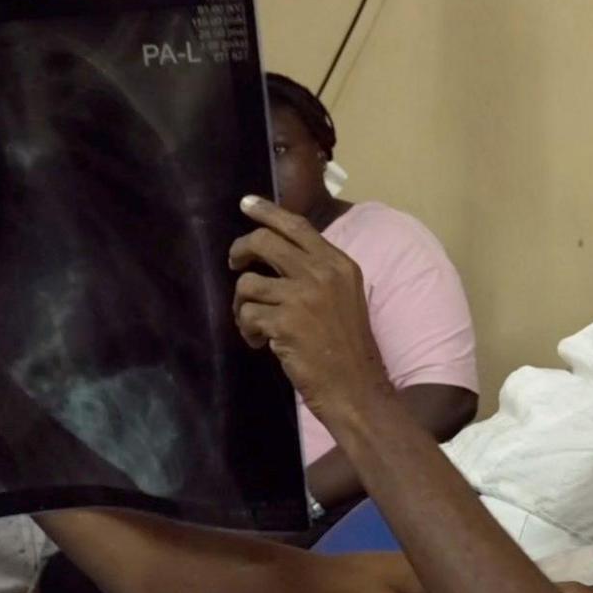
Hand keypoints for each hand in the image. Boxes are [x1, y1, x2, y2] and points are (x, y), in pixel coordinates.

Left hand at [229, 195, 390, 422]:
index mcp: (340, 264)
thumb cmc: (348, 348)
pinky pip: (248, 314)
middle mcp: (322, 273)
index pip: (297, 226)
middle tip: (235, 264)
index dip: (267, 212)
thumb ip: (317, 274)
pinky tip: (259, 343)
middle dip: (241, 251)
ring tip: (251, 322)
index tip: (246, 204)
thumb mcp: (343, 298)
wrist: (356, 388)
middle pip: (265, 242)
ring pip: (248, 283)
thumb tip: (275, 257)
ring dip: (241, 304)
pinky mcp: (284, 322)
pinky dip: (248, 329)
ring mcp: (303, 296)